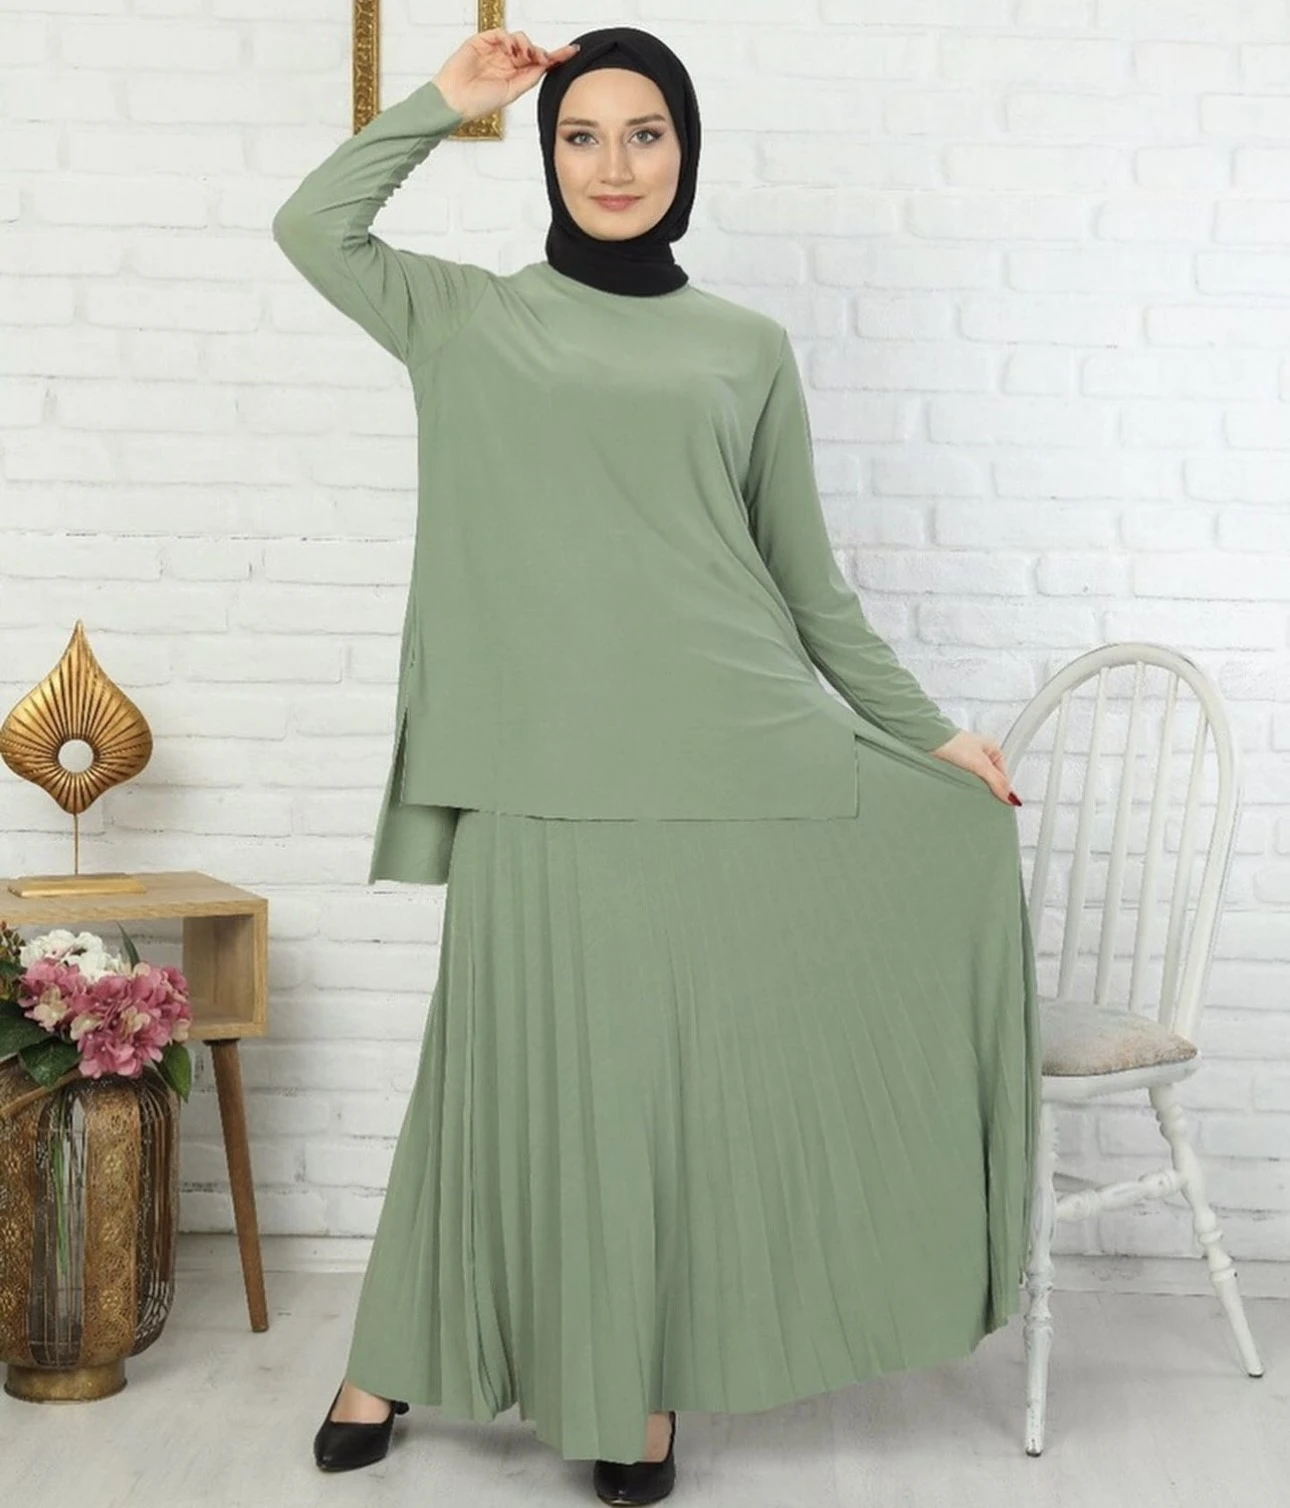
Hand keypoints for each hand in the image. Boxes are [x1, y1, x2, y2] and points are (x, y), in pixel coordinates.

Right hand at [433, 28, 580, 122]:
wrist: (455, 101)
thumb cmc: (478, 102)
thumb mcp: (511, 92)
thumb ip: (528, 78)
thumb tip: (546, 66)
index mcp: (515, 75)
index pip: (539, 62)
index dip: (556, 56)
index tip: (572, 52)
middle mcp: (507, 62)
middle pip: (531, 49)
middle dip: (540, 52)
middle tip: (543, 58)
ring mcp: (495, 51)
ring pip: (518, 39)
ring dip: (526, 44)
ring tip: (525, 55)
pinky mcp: (482, 42)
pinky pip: (500, 34)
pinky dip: (509, 39)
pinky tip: (511, 49)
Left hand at [927, 728, 1021, 804]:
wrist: (928, 741)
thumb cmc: (953, 743)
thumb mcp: (981, 765)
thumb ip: (997, 782)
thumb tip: (1012, 798)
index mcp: (993, 750)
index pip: (1004, 777)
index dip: (1002, 791)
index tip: (1000, 804)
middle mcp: (981, 755)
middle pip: (990, 781)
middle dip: (987, 791)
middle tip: (984, 802)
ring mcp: (967, 762)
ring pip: (976, 782)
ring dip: (973, 789)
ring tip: (971, 797)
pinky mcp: (954, 768)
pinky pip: (964, 782)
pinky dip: (963, 787)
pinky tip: (961, 792)